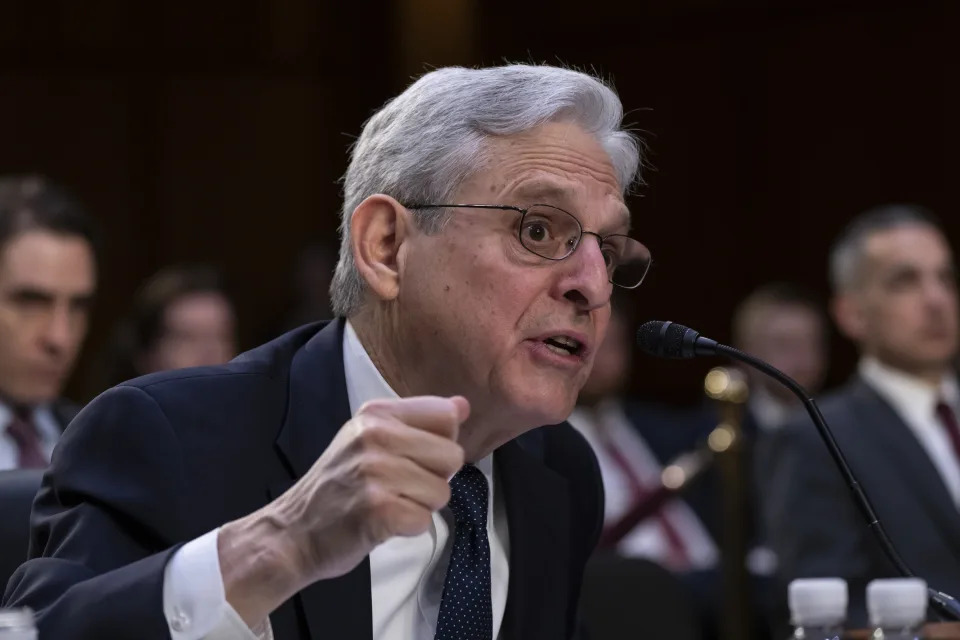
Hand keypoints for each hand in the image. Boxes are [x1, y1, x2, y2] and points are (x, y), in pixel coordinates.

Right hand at [218, 395, 467, 625]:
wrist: (292, 533)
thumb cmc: (337, 488)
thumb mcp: (371, 440)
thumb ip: (419, 422)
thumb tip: (463, 405)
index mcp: (377, 414)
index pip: (446, 416)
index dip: (439, 444)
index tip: (411, 458)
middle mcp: (376, 436)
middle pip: (452, 455)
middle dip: (433, 479)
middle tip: (396, 487)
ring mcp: (376, 471)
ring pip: (442, 491)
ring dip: (420, 506)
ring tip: (386, 504)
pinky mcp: (378, 508)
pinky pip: (425, 520)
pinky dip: (408, 528)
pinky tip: (382, 523)